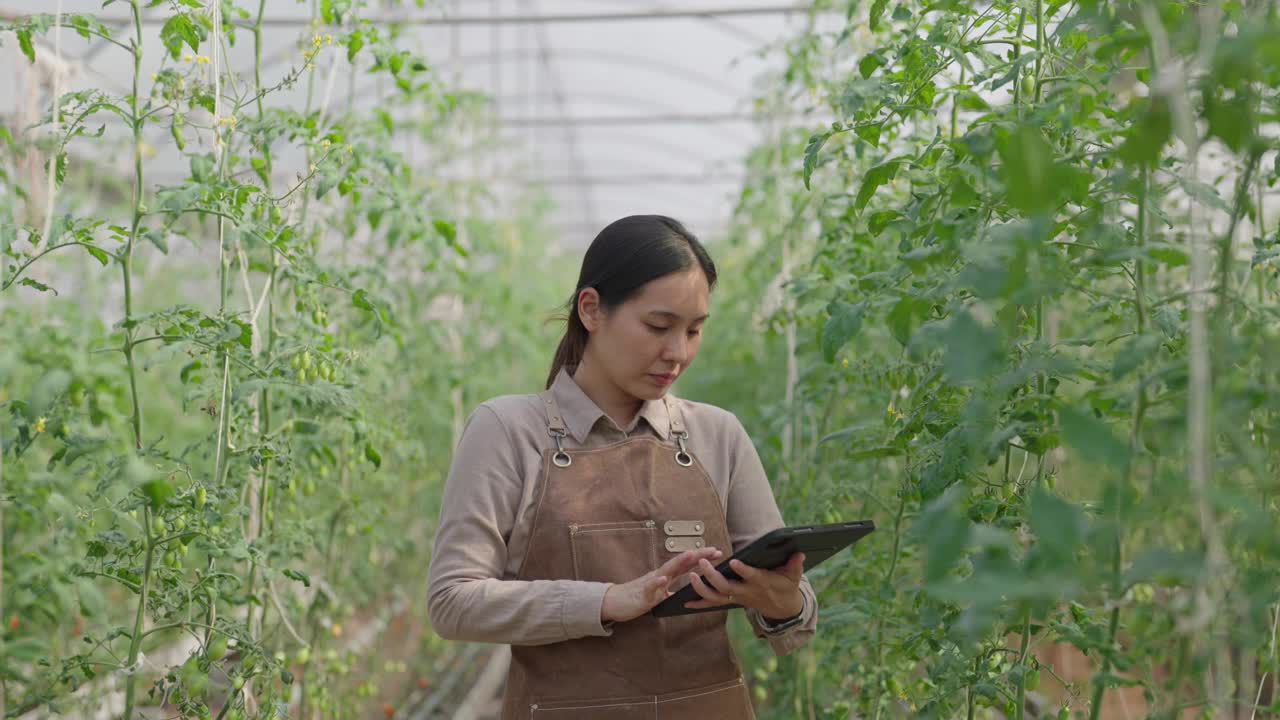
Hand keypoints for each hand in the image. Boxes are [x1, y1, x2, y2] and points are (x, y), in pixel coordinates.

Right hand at [600, 547, 723, 623]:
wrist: (614, 602)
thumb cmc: (636, 597)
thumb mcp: (658, 594)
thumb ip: (671, 591)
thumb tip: (685, 593)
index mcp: (665, 576)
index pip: (686, 565)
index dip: (701, 558)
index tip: (717, 553)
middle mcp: (659, 575)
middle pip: (680, 562)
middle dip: (697, 555)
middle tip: (714, 550)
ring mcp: (650, 583)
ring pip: (666, 570)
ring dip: (679, 562)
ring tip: (692, 555)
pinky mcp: (641, 594)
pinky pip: (649, 588)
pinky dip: (657, 583)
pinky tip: (663, 579)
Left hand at [684, 552, 805, 620]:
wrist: (782, 608)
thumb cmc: (786, 586)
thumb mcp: (793, 576)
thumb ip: (795, 565)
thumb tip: (800, 553)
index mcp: (761, 582)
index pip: (751, 576)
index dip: (743, 570)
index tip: (733, 561)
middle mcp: (746, 591)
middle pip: (726, 586)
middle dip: (712, 576)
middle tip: (702, 563)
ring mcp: (736, 598)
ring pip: (715, 596)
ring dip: (701, 588)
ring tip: (691, 576)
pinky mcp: (730, 601)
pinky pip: (711, 604)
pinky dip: (698, 603)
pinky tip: (683, 601)